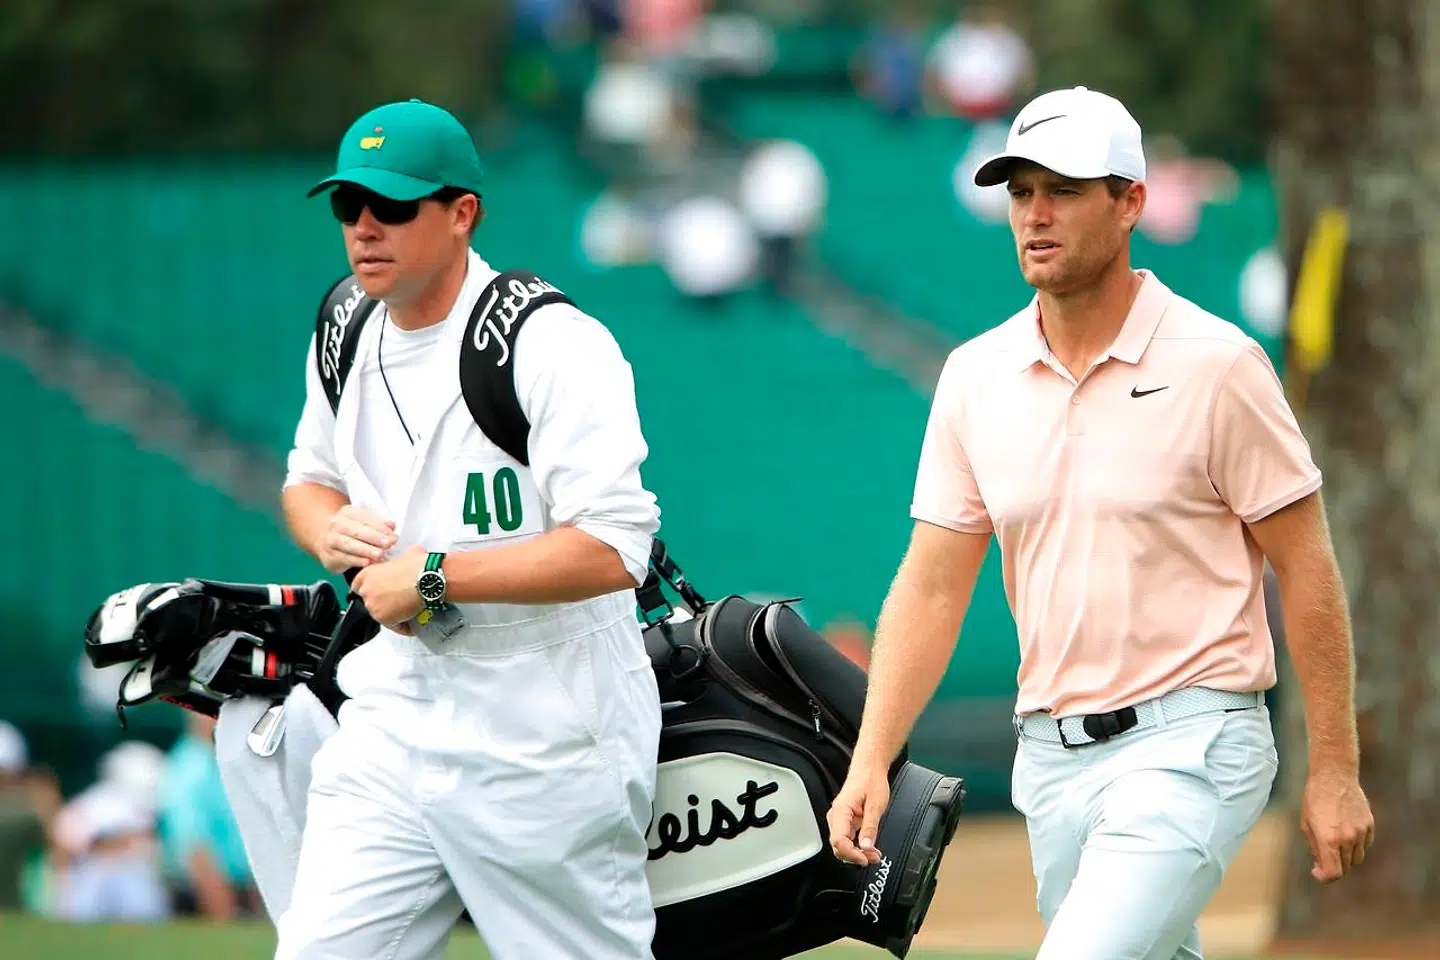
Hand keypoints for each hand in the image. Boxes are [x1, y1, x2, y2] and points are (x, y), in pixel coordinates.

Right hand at [318, 506, 396, 573]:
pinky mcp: (329, 555)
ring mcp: (331, 540)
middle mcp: (337, 524)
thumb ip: (379, 524)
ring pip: (349, 544)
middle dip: (374, 538)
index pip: (365, 518)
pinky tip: (367, 563)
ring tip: (380, 554)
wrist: (329, 543)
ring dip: (366, 550)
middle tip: (389, 544)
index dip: (380, 527)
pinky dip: (356, 561)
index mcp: (348, 512)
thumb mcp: (365, 524)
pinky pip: (343, 558)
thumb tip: (392, 525)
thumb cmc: (354, 532)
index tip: (393, 536)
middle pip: (357, 531)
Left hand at [351, 545, 427, 631]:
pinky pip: (393, 626)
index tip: (379, 591)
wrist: (427, 579)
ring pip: (380, 614)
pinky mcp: (384, 619)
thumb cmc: (419, 566)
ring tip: (407, 612)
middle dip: (382, 602)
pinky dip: (402, 626)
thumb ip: (404, 557)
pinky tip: (412, 624)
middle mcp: (366, 590)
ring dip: (392, 614)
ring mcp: (373, 606)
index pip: (357, 585)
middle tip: (397, 600)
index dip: (371, 588)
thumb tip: (413, 554)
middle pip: (369, 601)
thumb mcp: (410, 553)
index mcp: (367, 573)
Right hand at [826, 759, 889, 865]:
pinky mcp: (844, 820)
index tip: (866, 859)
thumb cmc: (871, 780)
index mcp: (841, 811)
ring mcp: (839, 819)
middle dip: (855, 856)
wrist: (869, 768)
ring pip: (841, 844)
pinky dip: (856, 847)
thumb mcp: (875, 805)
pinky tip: (868, 848)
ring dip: (856, 853)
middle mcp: (836, 816)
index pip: (839, 840)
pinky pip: (846, 839)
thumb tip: (867, 846)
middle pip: (838, 846)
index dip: (852, 854)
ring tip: (873, 854)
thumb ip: (870, 827)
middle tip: (874, 857)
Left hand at [1301, 767, 1373, 881]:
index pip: (1333, 873)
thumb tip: (1320, 863)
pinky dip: (1356, 846)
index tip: (1317, 872)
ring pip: (1356, 858)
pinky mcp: (1369, 825)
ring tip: (1334, 843)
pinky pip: (1365, 845)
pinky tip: (1345, 835)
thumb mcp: (1306, 823)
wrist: (1334, 776)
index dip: (1325, 877)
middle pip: (1345, 867)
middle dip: (1333, 865)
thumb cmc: (1315, 798)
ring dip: (1345, 857)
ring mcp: (1361, 832)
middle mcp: (1347, 838)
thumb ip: (1314, 846)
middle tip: (1322, 857)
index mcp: (1329, 839)